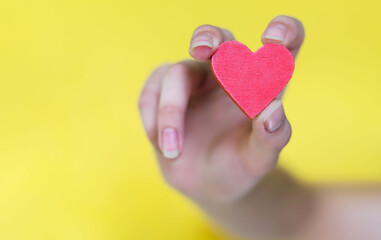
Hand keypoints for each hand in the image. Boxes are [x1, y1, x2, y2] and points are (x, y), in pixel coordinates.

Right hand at [139, 16, 304, 203]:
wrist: (206, 184)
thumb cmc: (238, 166)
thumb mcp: (258, 159)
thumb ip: (270, 137)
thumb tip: (272, 109)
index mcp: (261, 84)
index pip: (282, 45)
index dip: (284, 31)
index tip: (271, 39)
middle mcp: (229, 73)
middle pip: (221, 37)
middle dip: (209, 36)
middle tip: (202, 48)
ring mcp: (195, 79)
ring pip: (178, 72)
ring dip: (171, 110)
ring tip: (173, 150)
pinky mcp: (165, 90)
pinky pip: (151, 92)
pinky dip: (154, 119)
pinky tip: (165, 145)